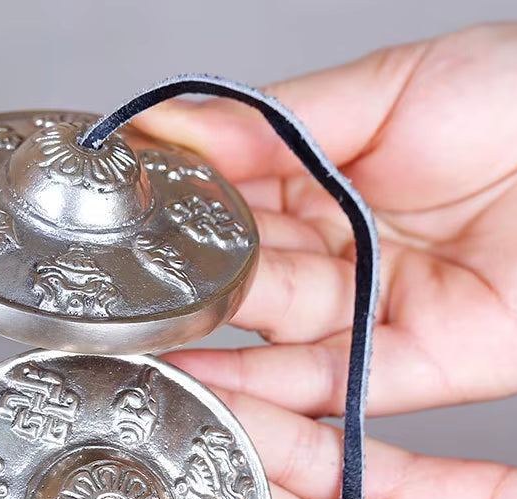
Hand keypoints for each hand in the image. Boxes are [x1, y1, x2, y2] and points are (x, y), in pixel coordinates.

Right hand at [134, 24, 516, 416]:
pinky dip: (267, 389)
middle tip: (112, 295)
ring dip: (209, 346)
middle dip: (182, 288)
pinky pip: (327, 385)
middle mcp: (339, 257)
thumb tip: (176, 125)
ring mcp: (368, 316)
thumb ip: (277, 122)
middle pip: (245, 279)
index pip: (233, 207)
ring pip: (273, 338)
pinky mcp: (404, 369)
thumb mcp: (390, 90)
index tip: (116, 222)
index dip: (178, 216)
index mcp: (327, 185)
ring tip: (136, 347)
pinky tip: (206, 383)